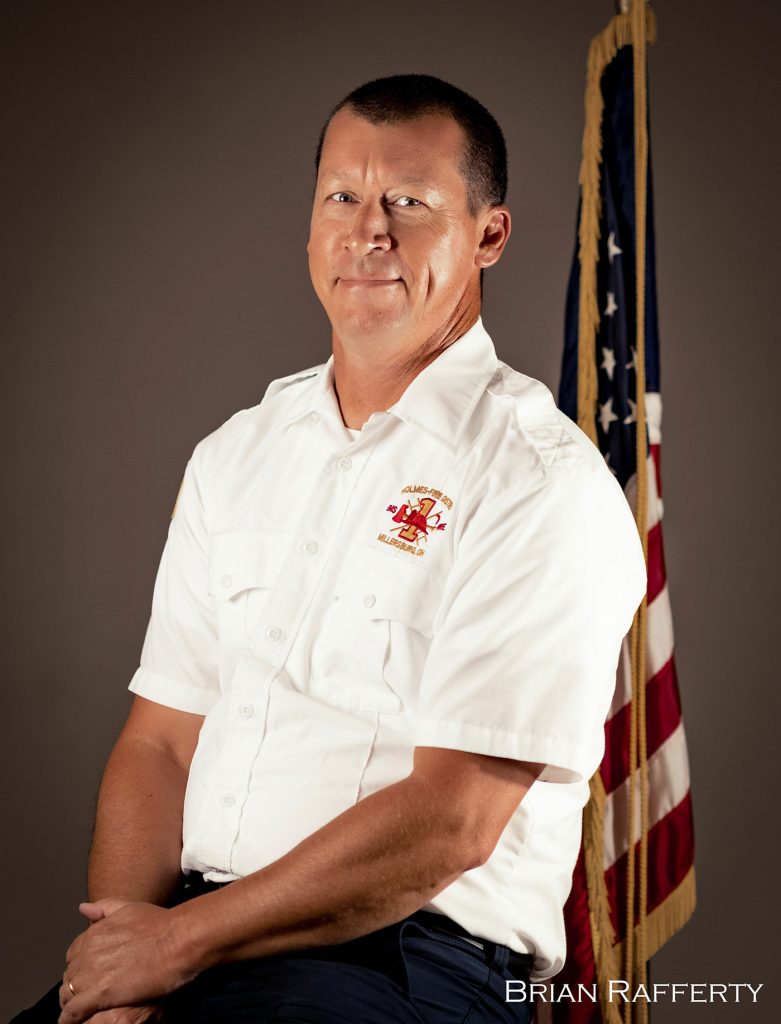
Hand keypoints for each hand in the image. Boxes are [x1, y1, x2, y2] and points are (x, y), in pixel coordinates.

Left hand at [59, 898, 196, 1023]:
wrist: (178, 940)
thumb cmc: (161, 924)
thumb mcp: (130, 908)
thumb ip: (104, 908)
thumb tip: (83, 908)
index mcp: (94, 932)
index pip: (73, 954)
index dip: (79, 966)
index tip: (87, 974)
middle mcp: (88, 951)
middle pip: (70, 975)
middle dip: (73, 986)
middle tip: (83, 996)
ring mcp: (92, 973)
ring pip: (67, 994)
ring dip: (70, 1003)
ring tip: (77, 1013)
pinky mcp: (100, 993)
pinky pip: (74, 1011)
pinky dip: (71, 1019)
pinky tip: (74, 1022)